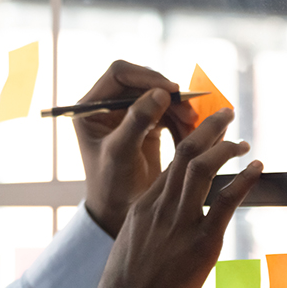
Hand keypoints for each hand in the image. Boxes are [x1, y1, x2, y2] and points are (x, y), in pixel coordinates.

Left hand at [74, 61, 197, 237]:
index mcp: (91, 108)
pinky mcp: (146, 126)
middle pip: (144, 82)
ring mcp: (128, 115)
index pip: (119, 73)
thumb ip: (137, 121)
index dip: (146, 77)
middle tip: (190, 112)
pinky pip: (170, 112)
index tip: (171, 91)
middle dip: (170, 95)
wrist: (119, 214)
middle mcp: (108, 107)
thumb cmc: (112, 187)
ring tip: (194, 128)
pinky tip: (193, 135)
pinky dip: (183, 121)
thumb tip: (161, 92)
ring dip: (180, 109)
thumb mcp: (121, 154)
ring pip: (161, 96)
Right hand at [96, 109, 261, 287]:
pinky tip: (256, 169)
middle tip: (225, 115)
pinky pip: (224, 202)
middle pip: (185, 154)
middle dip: (208, 130)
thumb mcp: (129, 247)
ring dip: (225, 147)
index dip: (192, 144)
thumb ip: (147, 229)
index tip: (207, 135)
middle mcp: (160, 207)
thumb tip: (159, 226)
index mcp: (142, 207)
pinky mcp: (201, 243)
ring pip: (202, 169)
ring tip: (242, 140)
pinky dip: (243, 181)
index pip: (170, 165)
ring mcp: (180, 223)